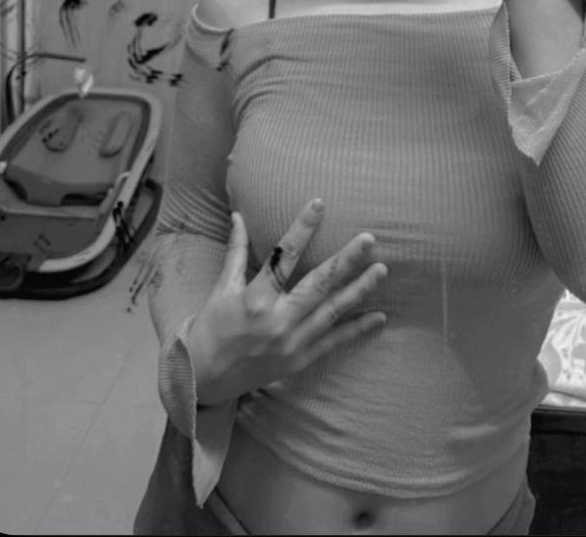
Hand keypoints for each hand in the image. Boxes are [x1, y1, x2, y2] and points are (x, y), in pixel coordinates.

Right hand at [186, 200, 387, 406]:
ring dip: (359, 290)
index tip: (319, 203)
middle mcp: (277, 321)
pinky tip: (379, 316)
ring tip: (381, 270)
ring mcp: (291, 344)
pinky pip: (333, 343)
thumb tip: (237, 214)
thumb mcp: (221, 289)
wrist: (204, 381)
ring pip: (332, 312)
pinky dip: (357, 329)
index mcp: (255, 299)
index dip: (301, 227)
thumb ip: (234, 251)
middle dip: (346, 261)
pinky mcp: (299, 361)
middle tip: (369, 239)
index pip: (283, 256)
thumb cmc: (211, 329)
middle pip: (318, 285)